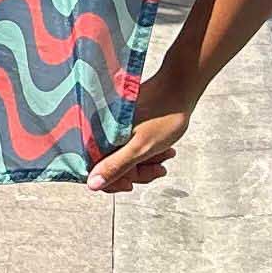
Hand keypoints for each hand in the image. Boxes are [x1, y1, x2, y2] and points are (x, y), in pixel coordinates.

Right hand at [87, 70, 196, 192]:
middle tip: (158, 169)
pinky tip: (164, 149)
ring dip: (146, 162)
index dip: (113, 182)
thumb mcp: (140, 148)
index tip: (131, 185)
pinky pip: (131, 143)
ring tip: (166, 155)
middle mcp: (103, 130)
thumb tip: (92, 184)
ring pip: (124, 155)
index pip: (94, 170)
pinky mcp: (124, 121)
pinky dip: (147, 150)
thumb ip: (116, 166)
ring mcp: (114, 126)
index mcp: (101, 136)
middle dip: (137, 171)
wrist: (179, 87)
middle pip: (112, 164)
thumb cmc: (163, 116)